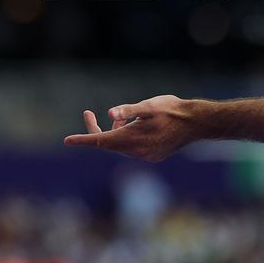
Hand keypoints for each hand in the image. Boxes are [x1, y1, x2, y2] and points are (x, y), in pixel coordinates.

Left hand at [63, 95, 194, 161]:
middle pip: (108, 143)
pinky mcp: (152, 156)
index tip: (67, 140)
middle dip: (96, 130)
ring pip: (119, 146)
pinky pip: (131, 148)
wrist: (196, 123)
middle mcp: (137, 151)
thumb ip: (128, 110)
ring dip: (114, 132)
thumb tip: (110, 114)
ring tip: (120, 117)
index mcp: (132, 138)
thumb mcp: (148, 106)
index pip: (101, 141)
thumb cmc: (171, 110)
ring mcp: (145, 156)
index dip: (83, 140)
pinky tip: (135, 126)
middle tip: (87, 112)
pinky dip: (126, 137)